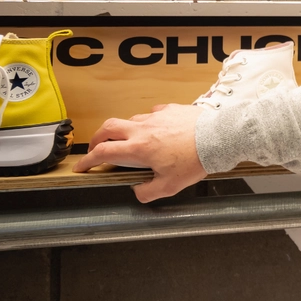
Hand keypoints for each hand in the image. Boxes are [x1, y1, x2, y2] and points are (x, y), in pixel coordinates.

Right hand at [73, 103, 208, 202]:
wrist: (218, 138)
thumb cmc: (196, 160)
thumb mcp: (170, 186)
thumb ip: (148, 191)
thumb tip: (137, 191)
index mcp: (138, 148)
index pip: (103, 152)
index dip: (88, 160)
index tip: (82, 166)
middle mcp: (143, 129)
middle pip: (108, 128)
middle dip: (97, 139)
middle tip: (96, 149)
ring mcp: (157, 116)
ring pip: (130, 119)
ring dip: (122, 130)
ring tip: (127, 140)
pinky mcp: (171, 109)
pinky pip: (152, 113)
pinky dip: (146, 121)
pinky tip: (154, 128)